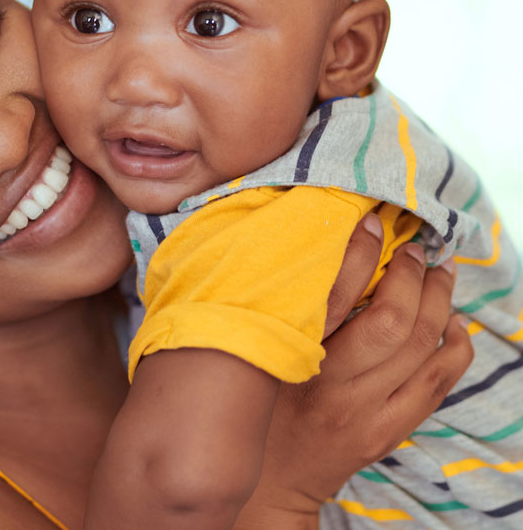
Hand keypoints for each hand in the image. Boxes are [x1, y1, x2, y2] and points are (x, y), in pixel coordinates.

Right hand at [235, 215, 472, 528]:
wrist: (271, 481)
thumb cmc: (254, 406)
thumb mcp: (252, 355)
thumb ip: (274, 308)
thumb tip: (300, 250)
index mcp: (294, 358)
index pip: (335, 295)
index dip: (359, 252)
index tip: (372, 223)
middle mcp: (336, 386)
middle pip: (395, 322)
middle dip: (413, 276)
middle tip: (415, 248)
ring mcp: (369, 413)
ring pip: (425, 350)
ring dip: (441, 303)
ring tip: (441, 273)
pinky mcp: (389, 430)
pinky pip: (437, 384)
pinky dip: (454, 348)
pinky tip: (452, 323)